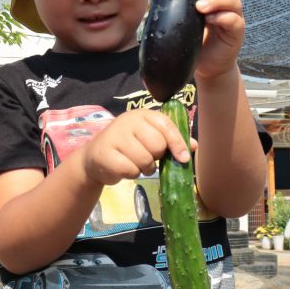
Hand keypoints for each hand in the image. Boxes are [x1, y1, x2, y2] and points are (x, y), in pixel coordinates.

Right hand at [80, 109, 196, 186]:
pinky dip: (131, 173)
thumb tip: (194, 146)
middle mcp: (127, 121)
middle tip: (147, 156)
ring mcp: (114, 136)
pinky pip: (130, 169)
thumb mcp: (149, 139)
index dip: (177, 142)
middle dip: (156, 156)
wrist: (95, 157)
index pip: (166, 125)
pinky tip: (124, 168)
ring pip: (145, 159)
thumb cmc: (127, 147)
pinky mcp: (105, 154)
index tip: (183, 158)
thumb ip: (171, 140)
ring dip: (145, 167)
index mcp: (142, 115)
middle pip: (157, 144)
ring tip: (136, 163)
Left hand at [187, 0, 245, 80]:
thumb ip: (172, 8)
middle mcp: (222, 2)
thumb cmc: (191, 41)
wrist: (205, 66)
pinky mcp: (237, 31)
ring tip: (201, 7)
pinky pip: (234, 20)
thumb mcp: (179, 22)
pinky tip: (212, 20)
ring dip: (216, 0)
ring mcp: (232, 15)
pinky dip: (224, 17)